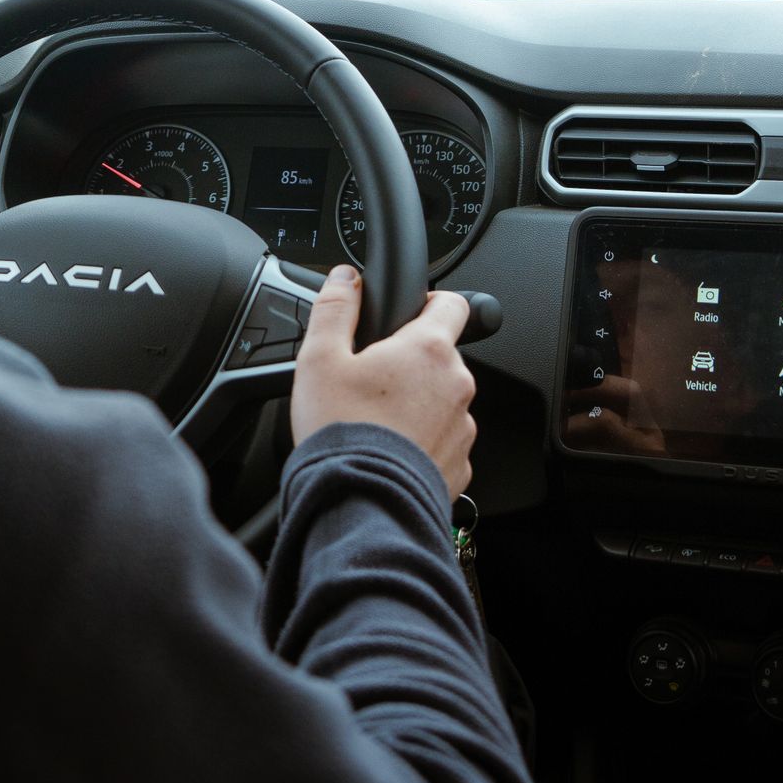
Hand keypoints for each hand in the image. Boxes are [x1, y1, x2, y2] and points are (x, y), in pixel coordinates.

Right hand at [291, 265, 476, 498]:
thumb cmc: (342, 431)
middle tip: (371, 382)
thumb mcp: (320, 359)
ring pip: (443, 401)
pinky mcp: (460, 465)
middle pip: (442, 357)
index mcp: (429, 350)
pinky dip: (421, 443)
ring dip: (418, 405)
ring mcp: (462, 428)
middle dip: (412, 363)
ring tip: (376, 423)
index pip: (453, 304)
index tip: (409, 315)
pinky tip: (389, 452)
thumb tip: (345, 278)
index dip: (429, 303)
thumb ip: (335, 309)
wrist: (360, 504)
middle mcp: (457, 385)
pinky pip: (443, 442)